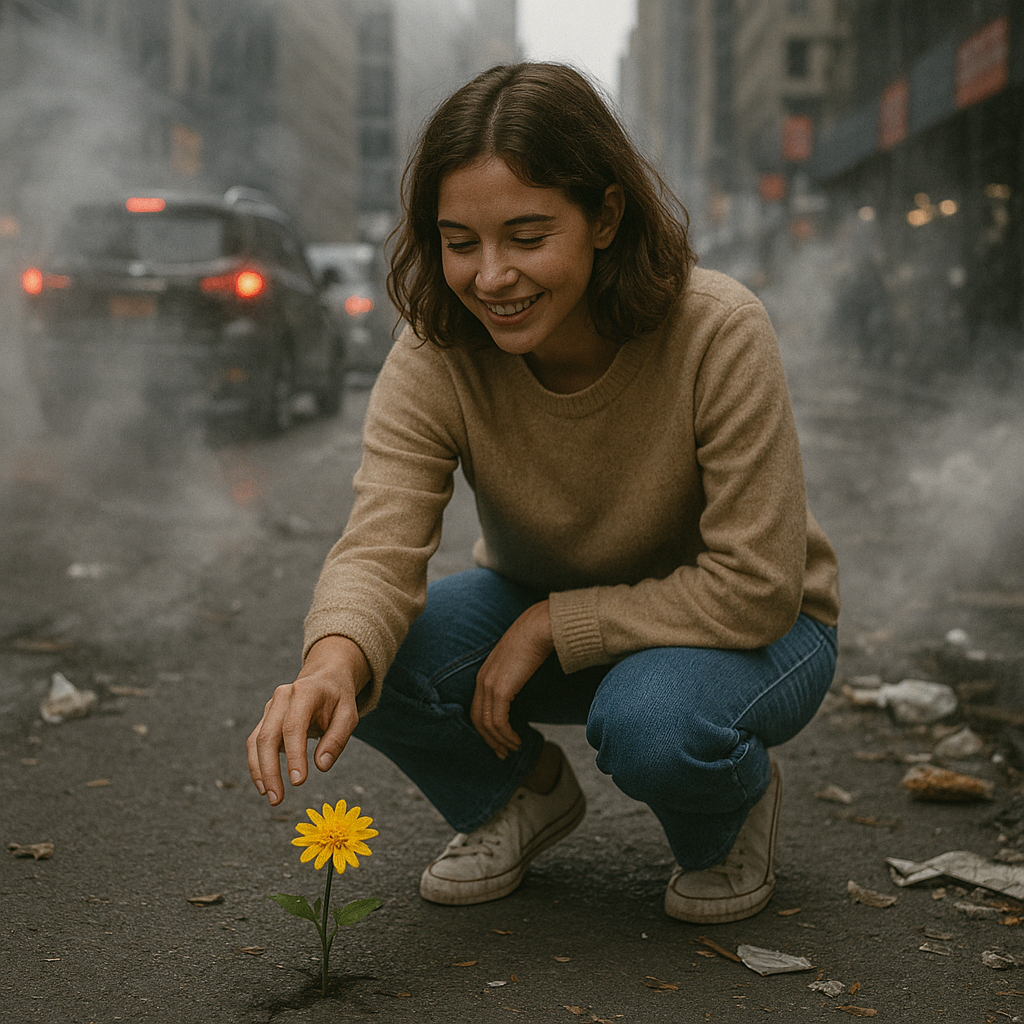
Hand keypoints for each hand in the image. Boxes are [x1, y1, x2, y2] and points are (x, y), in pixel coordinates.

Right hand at [246, 635, 370, 805]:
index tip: (299, 782)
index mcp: (305, 692)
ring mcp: (271, 707)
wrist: (325, 677)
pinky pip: (255, 742)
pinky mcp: (266, 718)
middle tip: (277, 799)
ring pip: (257, 741)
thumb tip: (321, 766)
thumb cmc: (339, 698)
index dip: (294, 756)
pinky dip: (257, 764)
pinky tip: (264, 784)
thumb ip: (337, 739)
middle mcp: (282, 697)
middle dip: (270, 770)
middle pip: (268, 736)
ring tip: (270, 796)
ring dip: (260, 771)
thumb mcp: (349, 714)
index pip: (294, 726)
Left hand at [471, 601, 552, 758]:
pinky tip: (516, 740)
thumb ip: (514, 673)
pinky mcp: (501, 690)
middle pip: (478, 720)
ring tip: (513, 750)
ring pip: (488, 724)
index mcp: (484, 674)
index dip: (485, 729)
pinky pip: (499, 721)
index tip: (498, 742)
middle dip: (489, 740)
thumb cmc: (534, 640)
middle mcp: (482, 681)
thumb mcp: (518, 660)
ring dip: (500, 741)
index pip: (477, 709)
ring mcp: (489, 685)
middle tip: (502, 754)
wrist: (538, 627)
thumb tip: (521, 684)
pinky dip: (506, 735)